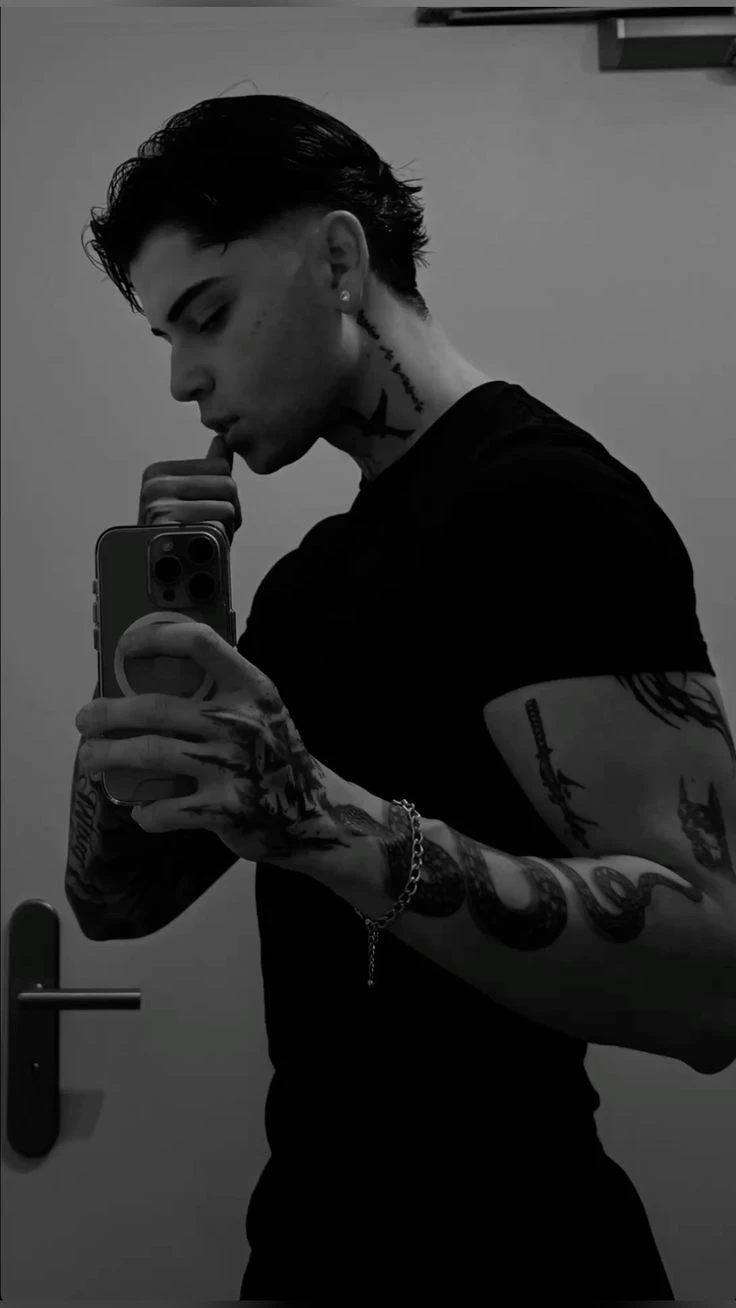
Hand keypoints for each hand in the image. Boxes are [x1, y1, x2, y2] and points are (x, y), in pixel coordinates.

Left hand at [75, 620, 339, 865]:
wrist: (316, 813)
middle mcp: (241, 723)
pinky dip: (146, 812)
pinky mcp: (224, 809)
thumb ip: (220, 697)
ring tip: (91, 759)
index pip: (200, 644)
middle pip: (156, 707)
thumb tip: (150, 688)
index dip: (156, 637)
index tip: (125, 647)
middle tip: (86, 719)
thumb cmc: (277, 758)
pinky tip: (141, 810)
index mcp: (251, 690)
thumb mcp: (262, 713)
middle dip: (109, 713)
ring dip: (109, 757)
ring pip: (149, 754)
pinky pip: (166, 808)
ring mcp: (232, 766)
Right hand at [138, 432, 241, 544]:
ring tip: (206, 541)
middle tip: (211, 530)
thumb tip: (222, 440)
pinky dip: (219, 543)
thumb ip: (207, 470)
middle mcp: (156, 487)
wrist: (158, 580)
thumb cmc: (178, 540)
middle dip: (229, 512)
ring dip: (226, 530)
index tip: (206, 511)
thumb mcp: (191, 499)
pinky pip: (219, 528)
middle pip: (227, 484)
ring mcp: (161, 508)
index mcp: (158, 473)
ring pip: (228, 507)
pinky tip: (204, 550)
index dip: (224, 493)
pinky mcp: (173, 532)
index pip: (220, 466)